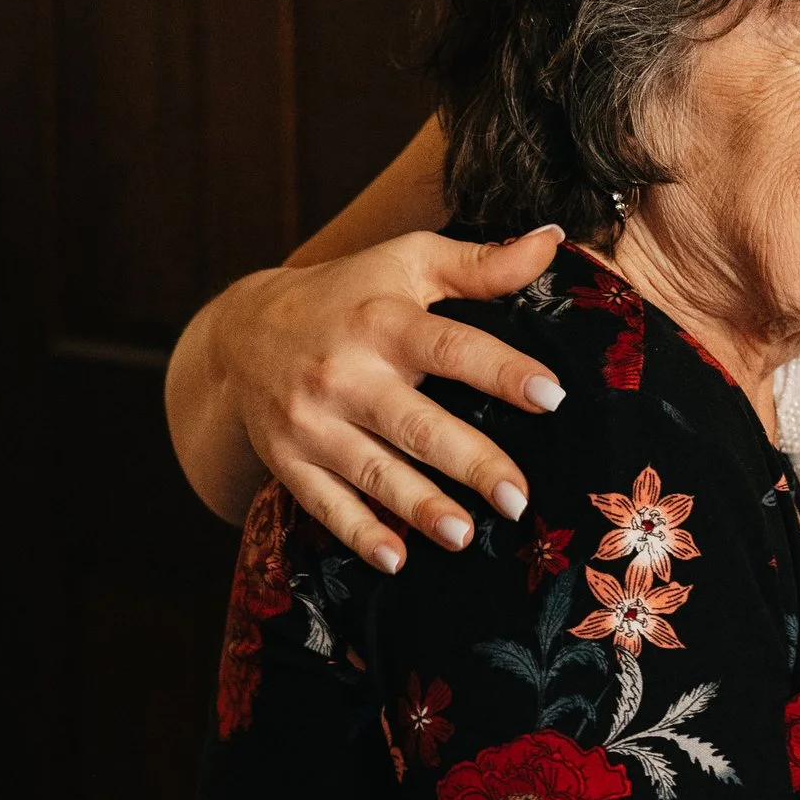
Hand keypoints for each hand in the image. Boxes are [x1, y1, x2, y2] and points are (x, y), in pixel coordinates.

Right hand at [192, 226, 566, 568]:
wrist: (243, 329)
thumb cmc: (349, 292)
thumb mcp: (409, 261)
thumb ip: (483, 263)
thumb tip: (556, 240)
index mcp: (382, 321)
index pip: (451, 348)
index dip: (502, 371)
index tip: (552, 396)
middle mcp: (344, 373)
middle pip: (415, 424)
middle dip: (469, 463)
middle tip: (518, 496)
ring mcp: (310, 422)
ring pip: (372, 471)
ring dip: (419, 507)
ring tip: (464, 535)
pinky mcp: (287, 460)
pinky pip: (324, 504)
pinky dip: (358, 534)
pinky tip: (396, 559)